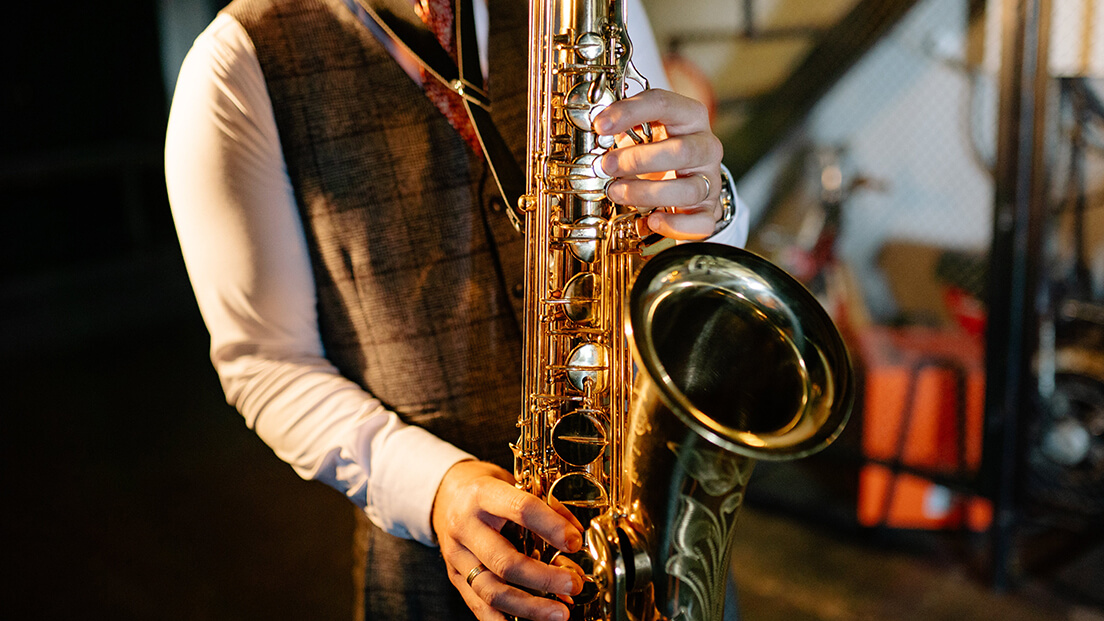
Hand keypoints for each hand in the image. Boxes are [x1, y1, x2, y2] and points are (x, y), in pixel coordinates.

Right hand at [432, 460, 584, 620]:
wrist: (447, 496)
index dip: (552, 527)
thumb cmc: (489, 491)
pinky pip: (479, 607)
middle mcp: (464, 526)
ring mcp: (456, 556)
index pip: (521, 509)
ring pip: (492, 591)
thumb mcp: (514, 484)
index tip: (575, 543)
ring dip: (531, 607)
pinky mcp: (455, 578)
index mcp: (483, 494)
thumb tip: (575, 537)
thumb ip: (545, 506)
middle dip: (544, 578)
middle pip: (504, 561)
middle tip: (574, 584)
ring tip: (560, 612)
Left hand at [593, 89, 723, 239]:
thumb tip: (596, 131)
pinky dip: (674, 225)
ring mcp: (709, 179)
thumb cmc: (659, 150)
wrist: (683, 179)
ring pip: (688, 189)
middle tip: (607, 165)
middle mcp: (705, 146)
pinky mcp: (709, 210)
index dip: (629, 112)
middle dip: (638, 159)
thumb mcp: (642, 131)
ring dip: (646, 192)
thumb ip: (623, 127)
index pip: (663, 104)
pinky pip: (700, 222)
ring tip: (616, 192)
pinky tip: (651, 220)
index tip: (600, 125)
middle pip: (682, 150)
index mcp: (689, 117)